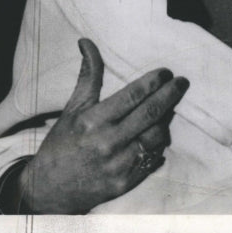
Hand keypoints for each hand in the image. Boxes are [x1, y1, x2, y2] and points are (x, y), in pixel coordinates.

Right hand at [17, 39, 188, 212]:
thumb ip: (88, 76)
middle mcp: (108, 143)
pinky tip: (160, 132)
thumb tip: (87, 43)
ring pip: (156, 136)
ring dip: (167, 119)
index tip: (166, 72)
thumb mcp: (73, 108)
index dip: (154, 81)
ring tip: (169, 108)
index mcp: (94, 121)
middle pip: (150, 114)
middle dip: (171, 94)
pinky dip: (159, 144)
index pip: (133, 95)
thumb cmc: (62, 143)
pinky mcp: (125, 183)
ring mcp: (118, 165)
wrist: (49, 190)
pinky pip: (153, 159)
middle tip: (182, 83)